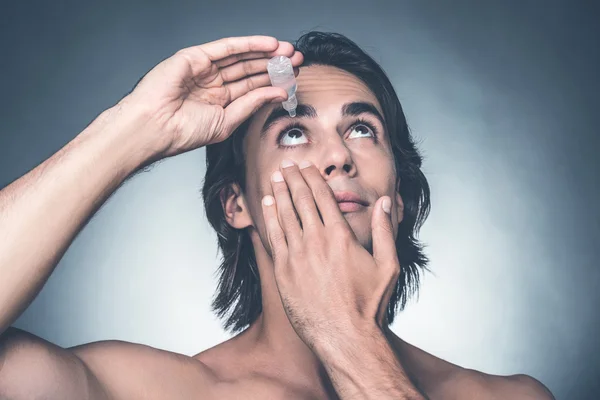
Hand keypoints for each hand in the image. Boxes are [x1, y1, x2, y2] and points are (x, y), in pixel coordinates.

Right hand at [122, 35, 302, 157]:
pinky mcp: (195, 57)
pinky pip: (227, 47)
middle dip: (274, 65)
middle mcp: (213, 82)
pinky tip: (270, 44)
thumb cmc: (183, 132)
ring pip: (242, 56)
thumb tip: (278, 93)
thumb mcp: (227, 122)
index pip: (252, 87)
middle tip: (297, 61)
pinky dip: (249, 44)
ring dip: (266, 53)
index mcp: (219, 100)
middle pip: (250, 69)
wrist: (155, 128)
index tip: (294, 78)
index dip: (273, 81)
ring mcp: (204, 68)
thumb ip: (252, 104)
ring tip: (289, 52)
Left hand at [260, 159, 400, 351]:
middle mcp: (316, 240)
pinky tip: (267, 204)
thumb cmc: (368, 304)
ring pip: (284, 214)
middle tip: (286, 164)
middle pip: (300, 199)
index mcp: (341, 235)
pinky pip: (274, 236)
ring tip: (275, 177)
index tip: (305, 166)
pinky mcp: (283, 271)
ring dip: (279, 192)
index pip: (322, 197)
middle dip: (293, 178)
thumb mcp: (388, 266)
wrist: (345, 337)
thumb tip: (383, 202)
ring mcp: (297, 255)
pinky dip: (270, 217)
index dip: (312, 178)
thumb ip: (384, 230)